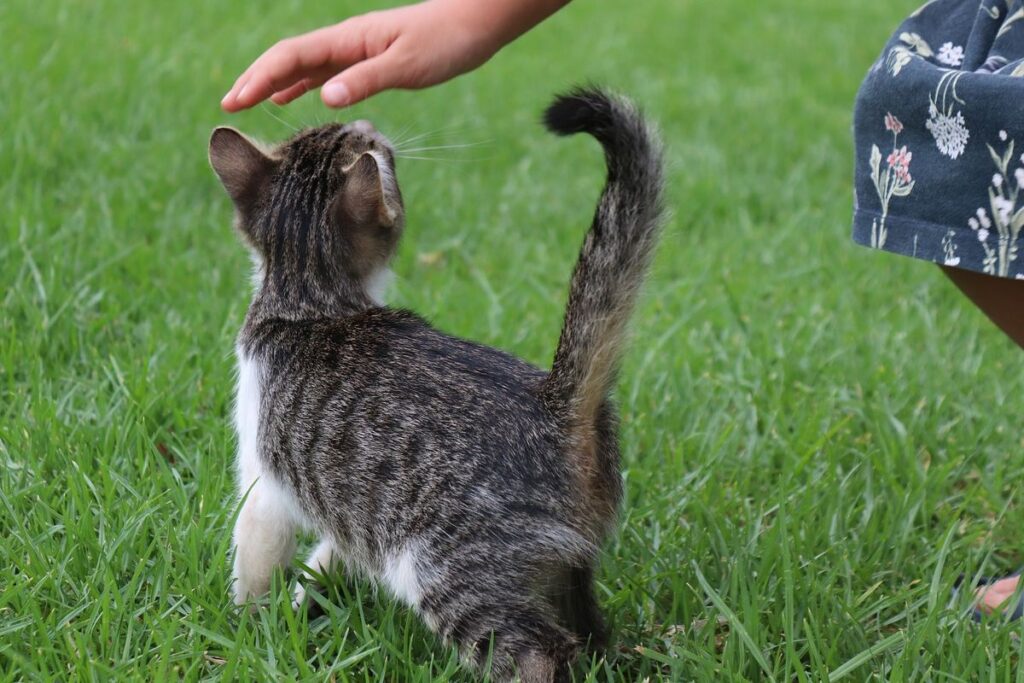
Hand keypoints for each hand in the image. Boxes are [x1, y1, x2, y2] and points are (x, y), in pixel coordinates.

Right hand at [221, 0, 567, 111]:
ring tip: (247, 102)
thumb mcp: (408, 65)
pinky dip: (301, 84)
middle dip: (256, 79)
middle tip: (229, 106)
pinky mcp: (370, 60)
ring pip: (304, 66)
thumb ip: (366, 80)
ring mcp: (357, 50)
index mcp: (350, 40)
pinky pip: (325, 72)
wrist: (477, 24)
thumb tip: (324, 97)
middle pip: (289, 58)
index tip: (236, 101)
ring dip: (273, 82)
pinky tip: (291, 99)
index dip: (260, 77)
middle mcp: (347, 42)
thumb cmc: (447, 42)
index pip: (292, 56)